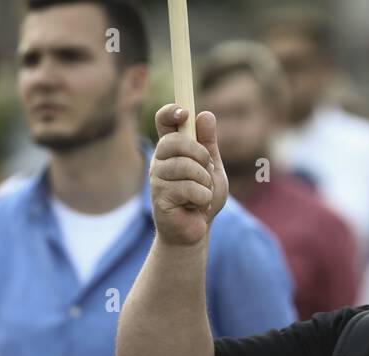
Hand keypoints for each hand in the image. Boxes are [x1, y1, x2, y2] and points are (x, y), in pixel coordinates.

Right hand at [150, 104, 229, 245]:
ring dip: (205, 182)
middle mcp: (159, 161)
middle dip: (200, 155)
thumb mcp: (212, 167)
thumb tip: (205, 115)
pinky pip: (189, 189)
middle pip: (176, 141)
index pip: (163, 121)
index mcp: (171, 149)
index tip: (184, 113)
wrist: (196, 231)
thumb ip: (209, 143)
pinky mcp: (160, 198)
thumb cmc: (202, 198)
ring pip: (187, 167)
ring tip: (202, 194)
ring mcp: (157, 179)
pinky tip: (196, 207)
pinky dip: (203, 198)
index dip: (171, 112)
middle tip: (207, 171)